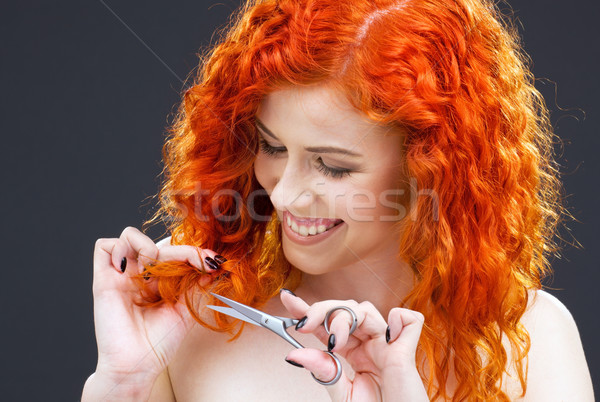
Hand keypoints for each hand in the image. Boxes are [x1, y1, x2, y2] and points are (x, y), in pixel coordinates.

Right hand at [88, 227, 223, 392]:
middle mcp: (140, 275)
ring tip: (152, 270)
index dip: (195, 253)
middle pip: (158, 243)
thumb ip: (197, 286)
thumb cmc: (159, 342)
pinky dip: (118, 248)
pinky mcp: (103, 279)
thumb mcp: (185, 310)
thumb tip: (216, 265)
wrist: (137, 364)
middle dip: (182, 252)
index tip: (215, 262)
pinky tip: (130, 269)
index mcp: (159, 281)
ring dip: (146, 245)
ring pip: (129, 236)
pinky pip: (104, 246)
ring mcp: (122, 275)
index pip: (176, 253)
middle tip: (200, 263)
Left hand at [280, 292, 428, 401]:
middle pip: (344, 308)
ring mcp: (387, 343)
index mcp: (351, 351)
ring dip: (346, 318)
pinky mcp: (407, 348)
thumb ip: (323, 372)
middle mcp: (368, 342)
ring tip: (337, 342)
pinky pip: (408, 319)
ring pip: (366, 309)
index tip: (286, 298)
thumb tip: (294, 354)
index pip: (326, 322)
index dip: (307, 308)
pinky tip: (388, 336)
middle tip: (305, 324)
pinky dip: (398, 319)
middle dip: (322, 310)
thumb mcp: (343, 394)